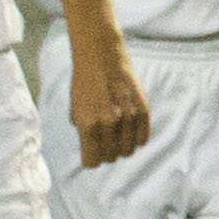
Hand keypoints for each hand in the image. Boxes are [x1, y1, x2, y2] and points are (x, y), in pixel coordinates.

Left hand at [65, 35, 150, 168]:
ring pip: (128, 150)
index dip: (91, 160)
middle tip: (103, 143)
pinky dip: (136, 139)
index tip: (91, 156)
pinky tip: (129, 131)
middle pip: (111, 157)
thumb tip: (92, 150)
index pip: (93, 161)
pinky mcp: (143, 110)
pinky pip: (143, 138)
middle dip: (106, 154)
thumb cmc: (84, 83)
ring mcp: (128, 117)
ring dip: (122, 147)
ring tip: (116, 136)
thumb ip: (83, 131)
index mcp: (88, 124)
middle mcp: (109, 123)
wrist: (101, 57)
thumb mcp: (75, 109)